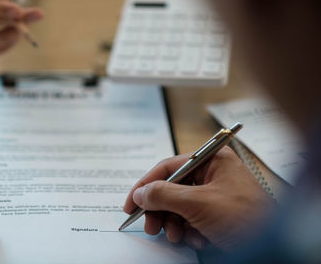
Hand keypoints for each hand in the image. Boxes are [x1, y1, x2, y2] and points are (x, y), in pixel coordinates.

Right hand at [123, 147, 276, 251]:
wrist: (276, 246)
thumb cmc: (246, 217)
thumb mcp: (198, 203)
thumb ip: (164, 195)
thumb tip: (141, 193)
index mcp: (212, 160)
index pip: (168, 167)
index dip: (145, 185)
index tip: (131, 203)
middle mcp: (213, 174)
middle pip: (172, 189)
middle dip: (161, 210)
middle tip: (151, 227)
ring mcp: (217, 194)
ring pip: (180, 207)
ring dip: (174, 224)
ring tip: (176, 237)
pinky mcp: (219, 213)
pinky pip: (193, 219)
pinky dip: (190, 231)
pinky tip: (198, 240)